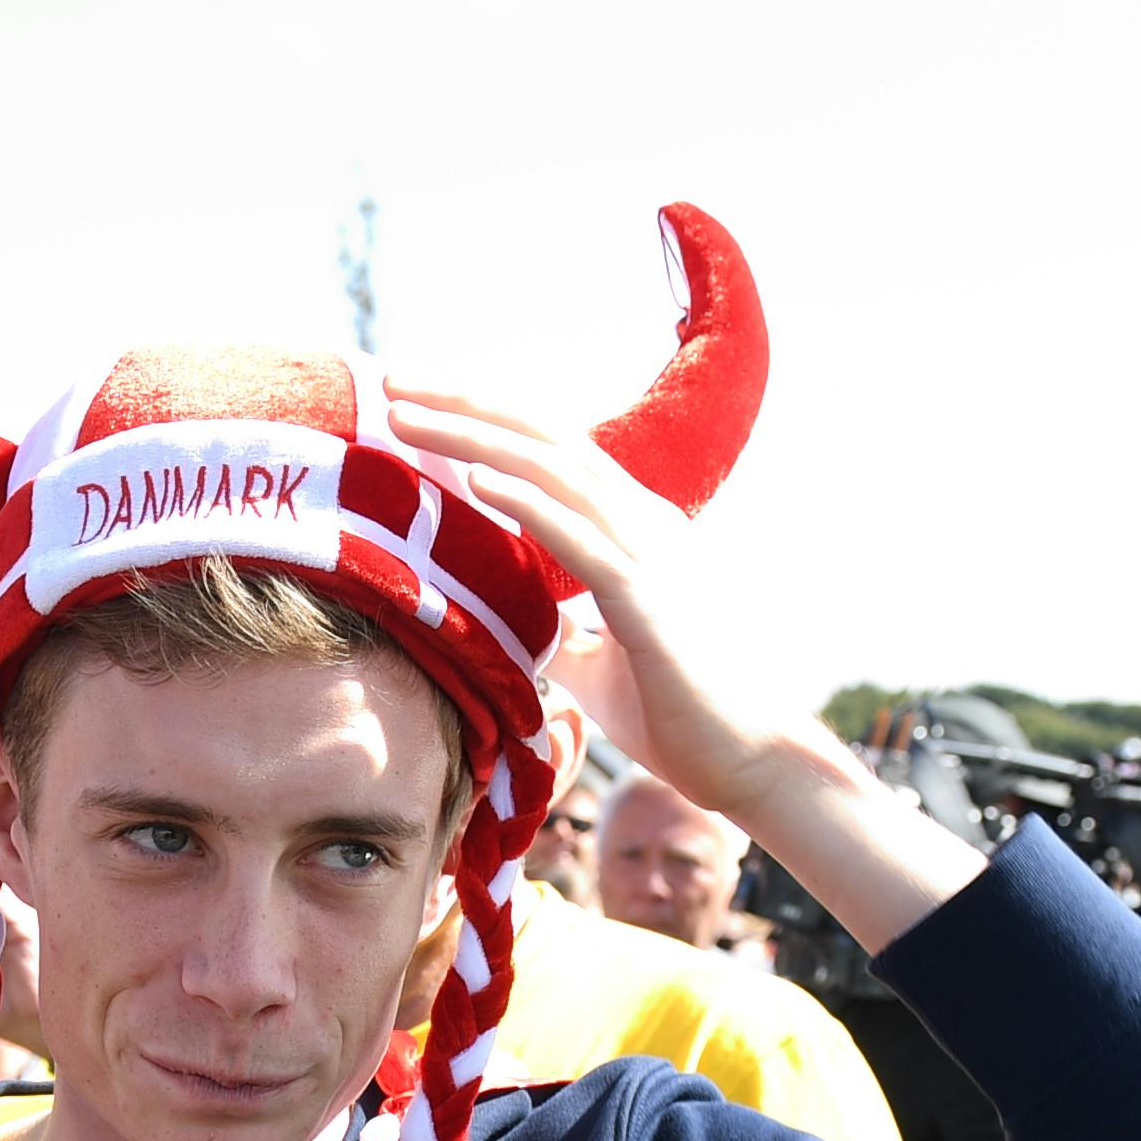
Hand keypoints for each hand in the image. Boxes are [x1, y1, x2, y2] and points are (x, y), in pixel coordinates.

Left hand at [387, 384, 823, 822]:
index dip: (480, 417)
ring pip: (552, 472)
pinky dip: (527, 504)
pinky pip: (580, 539)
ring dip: (474, 437)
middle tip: (389, 379)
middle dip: (463, 403)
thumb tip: (509, 620)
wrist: (751, 761)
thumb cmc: (680, 713)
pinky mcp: (650, 603)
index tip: (411, 401)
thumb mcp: (599, 662)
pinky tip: (474, 477)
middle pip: (542, 439)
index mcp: (631, 529)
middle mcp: (642, 524)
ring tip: (405, 417)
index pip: (547, 451)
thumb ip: (559, 629)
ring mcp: (649, 556)